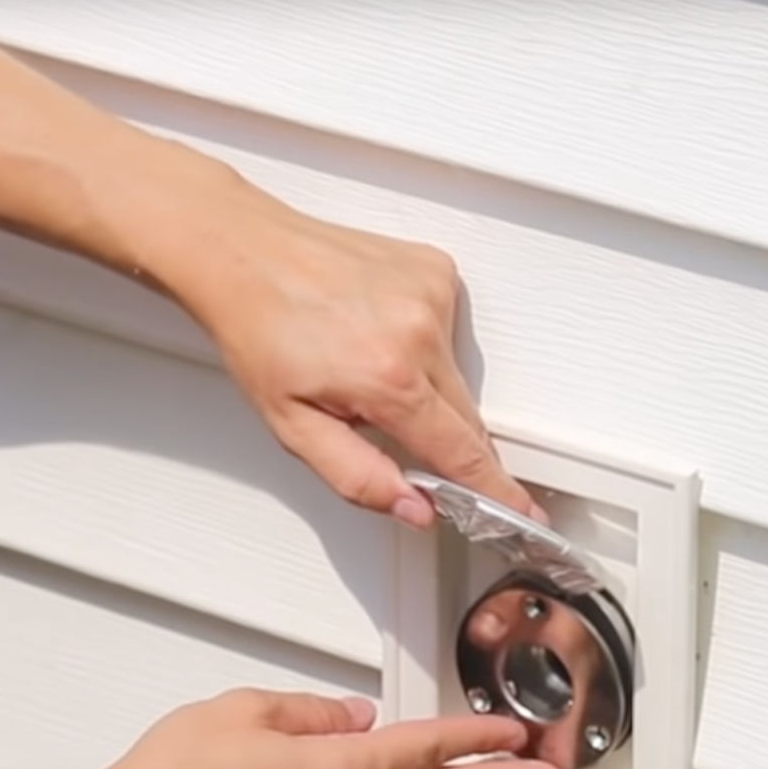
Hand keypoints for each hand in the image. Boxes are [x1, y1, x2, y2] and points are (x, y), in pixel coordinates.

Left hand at [173, 197, 544, 529]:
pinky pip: (446, 329)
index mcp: (388, 379)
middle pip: (466, 418)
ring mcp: (433, 294)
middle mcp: (421, 332)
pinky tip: (375, 328)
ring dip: (423, 386)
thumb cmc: (258, 331)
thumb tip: (415, 508)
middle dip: (442, 441)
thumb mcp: (292, 427)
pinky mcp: (434, 269)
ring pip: (455, 375)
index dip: (495, 491)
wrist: (243, 254)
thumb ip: (358, 476)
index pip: (461, 453)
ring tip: (361, 362)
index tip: (524, 513)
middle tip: (390, 428)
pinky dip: (420, 342)